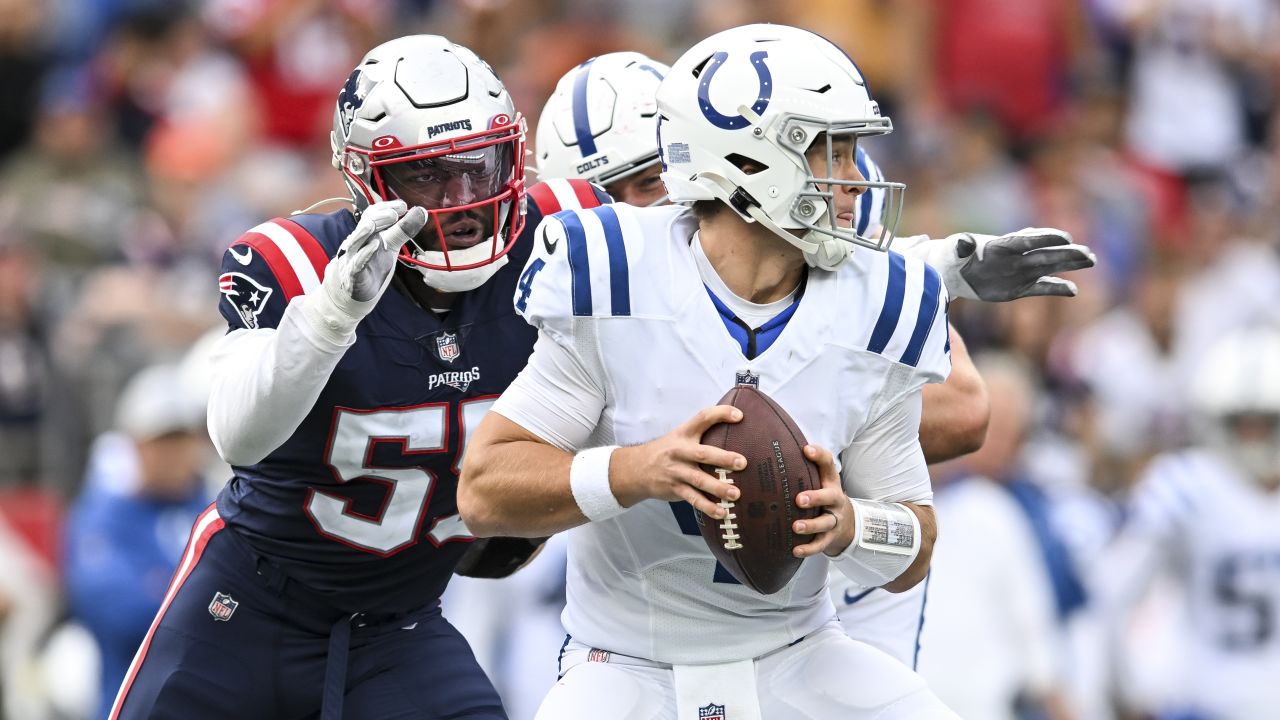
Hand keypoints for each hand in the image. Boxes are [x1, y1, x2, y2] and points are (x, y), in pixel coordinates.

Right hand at [327, 200, 427, 309]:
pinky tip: (375, 246)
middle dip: (380, 217)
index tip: (403, 206)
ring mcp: (353, 257)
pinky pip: (357, 263)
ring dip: (368, 230)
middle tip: (396, 214)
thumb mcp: (390, 245)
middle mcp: (358, 242)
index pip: (372, 214)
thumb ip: (404, 229)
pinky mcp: (353, 274)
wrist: (354, 293)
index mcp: (367, 233)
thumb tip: (421, 211)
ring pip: (357, 241)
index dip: (386, 207)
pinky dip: (365, 254)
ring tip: (381, 223)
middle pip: (365, 225)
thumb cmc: (372, 265)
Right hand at [609, 405, 746, 519]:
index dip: (721, 414)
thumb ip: (702, 433)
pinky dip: (708, 507)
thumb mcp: (680, 436)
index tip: (739, 415)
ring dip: (718, 488)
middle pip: (703, 454)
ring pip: (699, 480)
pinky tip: (722, 512)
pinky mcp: (675, 489)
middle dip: (723, 458)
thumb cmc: (667, 451)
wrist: (636, 469)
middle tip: (742, 463)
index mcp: (684, 433)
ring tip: (736, 494)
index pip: (703, 418)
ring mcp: (676, 471)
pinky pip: (693, 499)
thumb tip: (737, 432)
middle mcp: (680, 451)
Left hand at [792, 444, 856, 557]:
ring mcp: (834, 520)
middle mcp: (835, 499)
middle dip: (815, 498)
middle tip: (799, 499)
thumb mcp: (819, 479)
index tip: (806, 449)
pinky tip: (795, 551)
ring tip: (796, 527)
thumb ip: (803, 466)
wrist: (846, 522)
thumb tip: (771, 448)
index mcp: (830, 481)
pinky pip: (820, 545)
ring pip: (825, 523)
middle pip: (829, 497)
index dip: (819, 456)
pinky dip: (808, 549)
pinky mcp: (830, 538)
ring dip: (810, 525)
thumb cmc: (823, 494)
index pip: (828, 465)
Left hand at [927, 228, 1095, 301]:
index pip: (1026, 240)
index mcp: (1002, 246)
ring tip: (1090, 260)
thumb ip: (961, 246)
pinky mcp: (1021, 288)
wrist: (957, 272)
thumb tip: (964, 242)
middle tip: (1086, 253)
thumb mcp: (955, 250)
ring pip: (1049, 267)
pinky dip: (1057, 288)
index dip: (1044, 238)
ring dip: (1069, 264)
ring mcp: (1021, 272)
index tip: (1064, 237)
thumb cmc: (956, 255)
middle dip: (1065, 253)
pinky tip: (1073, 290)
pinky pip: (1042, 288)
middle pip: (1044, 253)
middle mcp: (1017, 257)